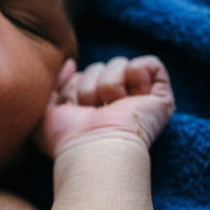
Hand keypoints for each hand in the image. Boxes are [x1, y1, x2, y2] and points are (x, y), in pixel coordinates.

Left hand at [37, 56, 174, 156]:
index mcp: (94, 105)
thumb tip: (70, 63)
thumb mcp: (48, 110)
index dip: (74, 87)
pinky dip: (137, 73)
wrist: (92, 147)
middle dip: (89, 86)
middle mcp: (117, 101)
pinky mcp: (161, 97)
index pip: (82, 75)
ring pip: (120, 64)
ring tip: (109, 107)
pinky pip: (151, 64)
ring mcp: (140, 98)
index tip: (73, 107)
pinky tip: (129, 95)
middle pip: (99, 67)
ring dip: (108, 84)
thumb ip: (54, 85)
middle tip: (93, 110)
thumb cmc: (67, 138)